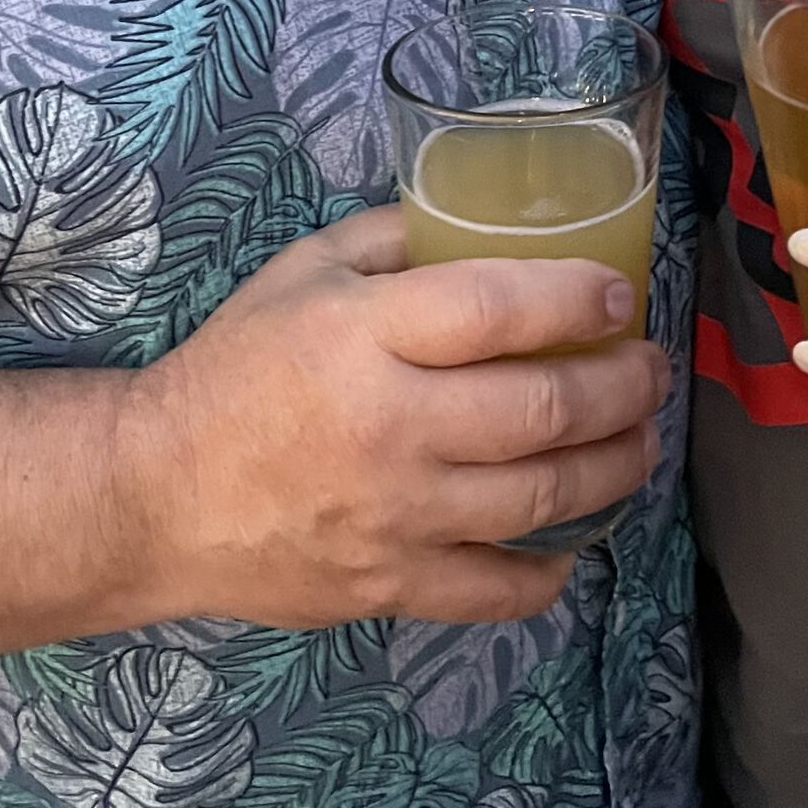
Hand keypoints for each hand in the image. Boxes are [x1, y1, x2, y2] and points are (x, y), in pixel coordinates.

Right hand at [128, 208, 668, 626]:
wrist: (155, 492)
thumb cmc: (236, 367)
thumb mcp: (305, 270)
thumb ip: (396, 237)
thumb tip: (485, 218)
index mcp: (365, 335)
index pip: (496, 310)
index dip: (576, 300)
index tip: (620, 296)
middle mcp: (390, 425)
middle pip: (541, 410)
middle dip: (622, 387)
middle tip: (651, 369)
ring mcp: (394, 515)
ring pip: (540, 498)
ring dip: (614, 467)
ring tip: (640, 439)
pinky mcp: (389, 586)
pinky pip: (497, 589)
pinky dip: (550, 570)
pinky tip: (576, 538)